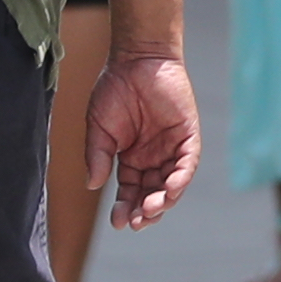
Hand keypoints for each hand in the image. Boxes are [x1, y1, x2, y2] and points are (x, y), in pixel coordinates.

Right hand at [90, 47, 199, 228]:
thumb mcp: (99, 128)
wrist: (136, 58)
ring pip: (171, 183)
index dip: (125, 208)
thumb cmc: (115, 89)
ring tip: (151, 211)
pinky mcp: (187, 135)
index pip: (130, 191)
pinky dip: (180, 178)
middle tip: (136, 222)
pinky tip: (169, 190)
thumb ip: (98, 156)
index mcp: (131, 158)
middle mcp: (153, 157)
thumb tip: (93, 186)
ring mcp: (171, 147)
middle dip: (145, 211)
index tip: (118, 223)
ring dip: (163, 200)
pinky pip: (187, 162)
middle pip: (151, 193)